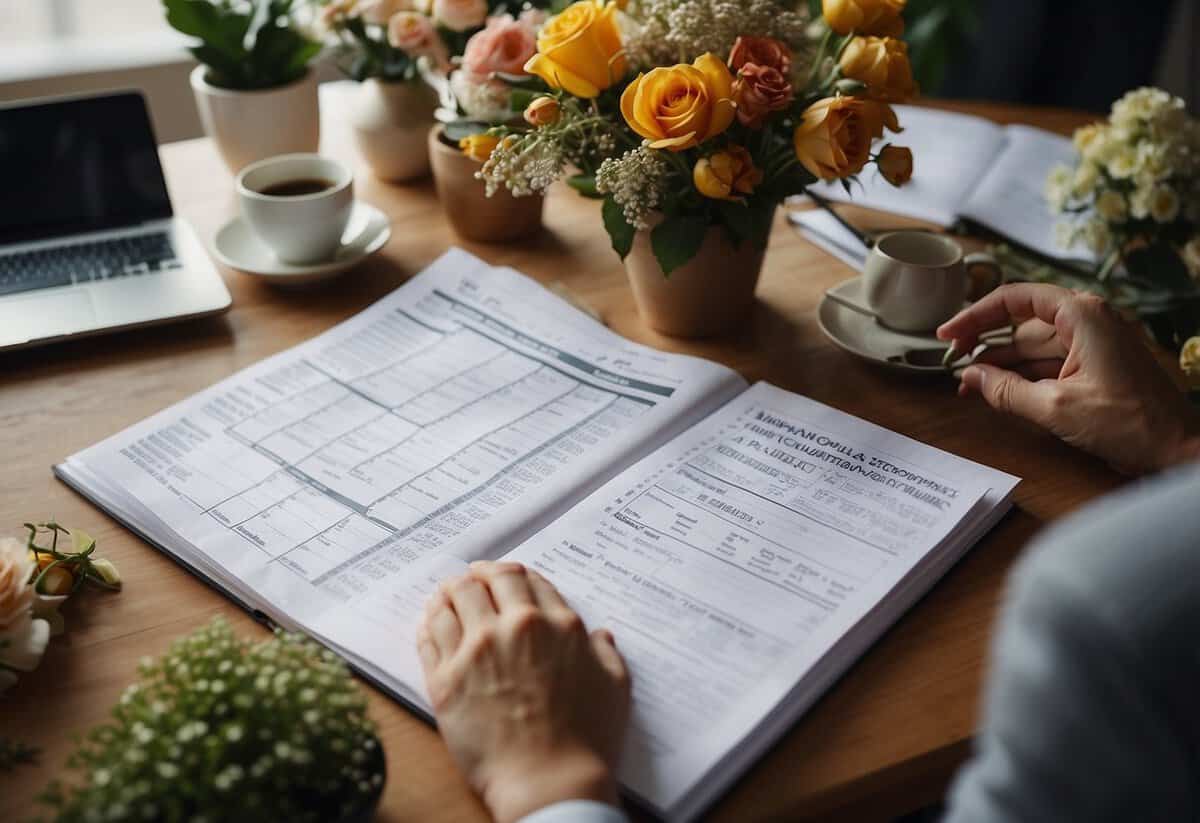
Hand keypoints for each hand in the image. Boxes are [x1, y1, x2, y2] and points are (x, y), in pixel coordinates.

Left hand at [417, 561, 631, 822]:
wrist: (549, 782)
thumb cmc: (588, 740)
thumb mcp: (615, 686)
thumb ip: (606, 653)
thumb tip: (600, 635)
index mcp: (558, 624)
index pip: (528, 580)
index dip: (512, 573)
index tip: (502, 576)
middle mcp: (515, 627)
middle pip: (487, 580)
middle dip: (478, 574)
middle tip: (471, 578)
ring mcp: (476, 650)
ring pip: (453, 599)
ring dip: (448, 591)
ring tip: (445, 594)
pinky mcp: (446, 679)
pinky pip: (429, 636)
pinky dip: (428, 621)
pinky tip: (429, 620)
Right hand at [937, 283, 1199, 474]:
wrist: (1176, 451)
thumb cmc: (1131, 424)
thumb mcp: (1055, 407)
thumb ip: (1006, 390)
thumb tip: (970, 378)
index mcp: (1081, 316)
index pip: (1015, 299)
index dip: (975, 315)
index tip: (948, 333)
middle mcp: (1087, 322)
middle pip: (1021, 324)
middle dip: (985, 344)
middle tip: (952, 362)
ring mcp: (1091, 345)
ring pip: (1031, 347)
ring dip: (999, 365)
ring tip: (967, 384)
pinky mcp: (1093, 367)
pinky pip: (1047, 365)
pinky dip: (1020, 377)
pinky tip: (995, 391)